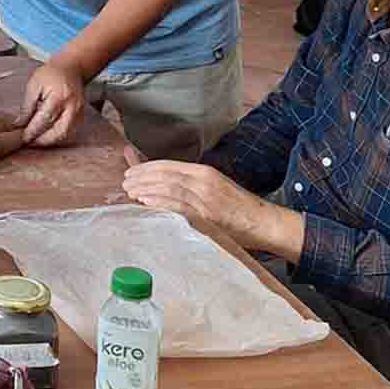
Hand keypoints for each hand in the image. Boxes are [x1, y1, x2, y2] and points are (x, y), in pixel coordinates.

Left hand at [17, 60, 85, 146]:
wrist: (72, 67)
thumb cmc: (51, 73)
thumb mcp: (34, 85)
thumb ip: (27, 106)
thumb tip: (19, 123)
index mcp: (59, 97)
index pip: (45, 120)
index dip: (33, 131)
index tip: (23, 138)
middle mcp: (72, 107)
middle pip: (59, 132)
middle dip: (43, 141)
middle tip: (29, 142)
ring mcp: (79, 112)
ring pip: (66, 134)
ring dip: (50, 141)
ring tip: (36, 140)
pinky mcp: (81, 115)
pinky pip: (70, 131)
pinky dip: (57, 136)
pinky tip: (46, 134)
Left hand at [122, 147, 292, 253]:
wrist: (265, 223)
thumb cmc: (237, 208)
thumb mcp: (214, 188)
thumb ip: (188, 183)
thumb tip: (162, 181)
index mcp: (204, 172)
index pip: (168, 166)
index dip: (146, 167)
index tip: (130, 170)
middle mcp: (203, 181)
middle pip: (164, 174)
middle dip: (141, 177)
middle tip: (125, 182)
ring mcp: (205, 199)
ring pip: (168, 188)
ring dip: (145, 188)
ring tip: (130, 191)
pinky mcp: (207, 216)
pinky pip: (178, 206)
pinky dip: (160, 202)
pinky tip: (146, 202)